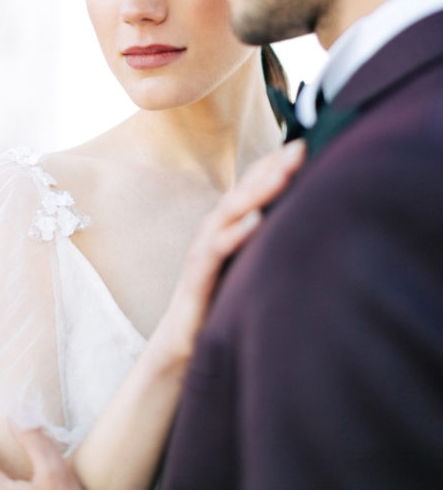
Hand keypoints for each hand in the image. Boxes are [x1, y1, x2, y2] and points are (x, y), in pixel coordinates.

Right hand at [155, 140, 305, 363]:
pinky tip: (258, 221)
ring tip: (284, 172)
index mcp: (226, 225)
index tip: (304, 144)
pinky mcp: (198, 276)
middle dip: (272, 167)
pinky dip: (238, 232)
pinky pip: (218, 249)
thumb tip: (308, 227)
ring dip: (259, 190)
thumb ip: (267, 244)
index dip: (274, 164)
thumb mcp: (247, 267)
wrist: (181, 346)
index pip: (251, 185)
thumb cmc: (218, 303)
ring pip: (231, 212)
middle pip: (244, 190)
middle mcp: (214, 230)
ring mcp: (204, 250)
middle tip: (301, 147)